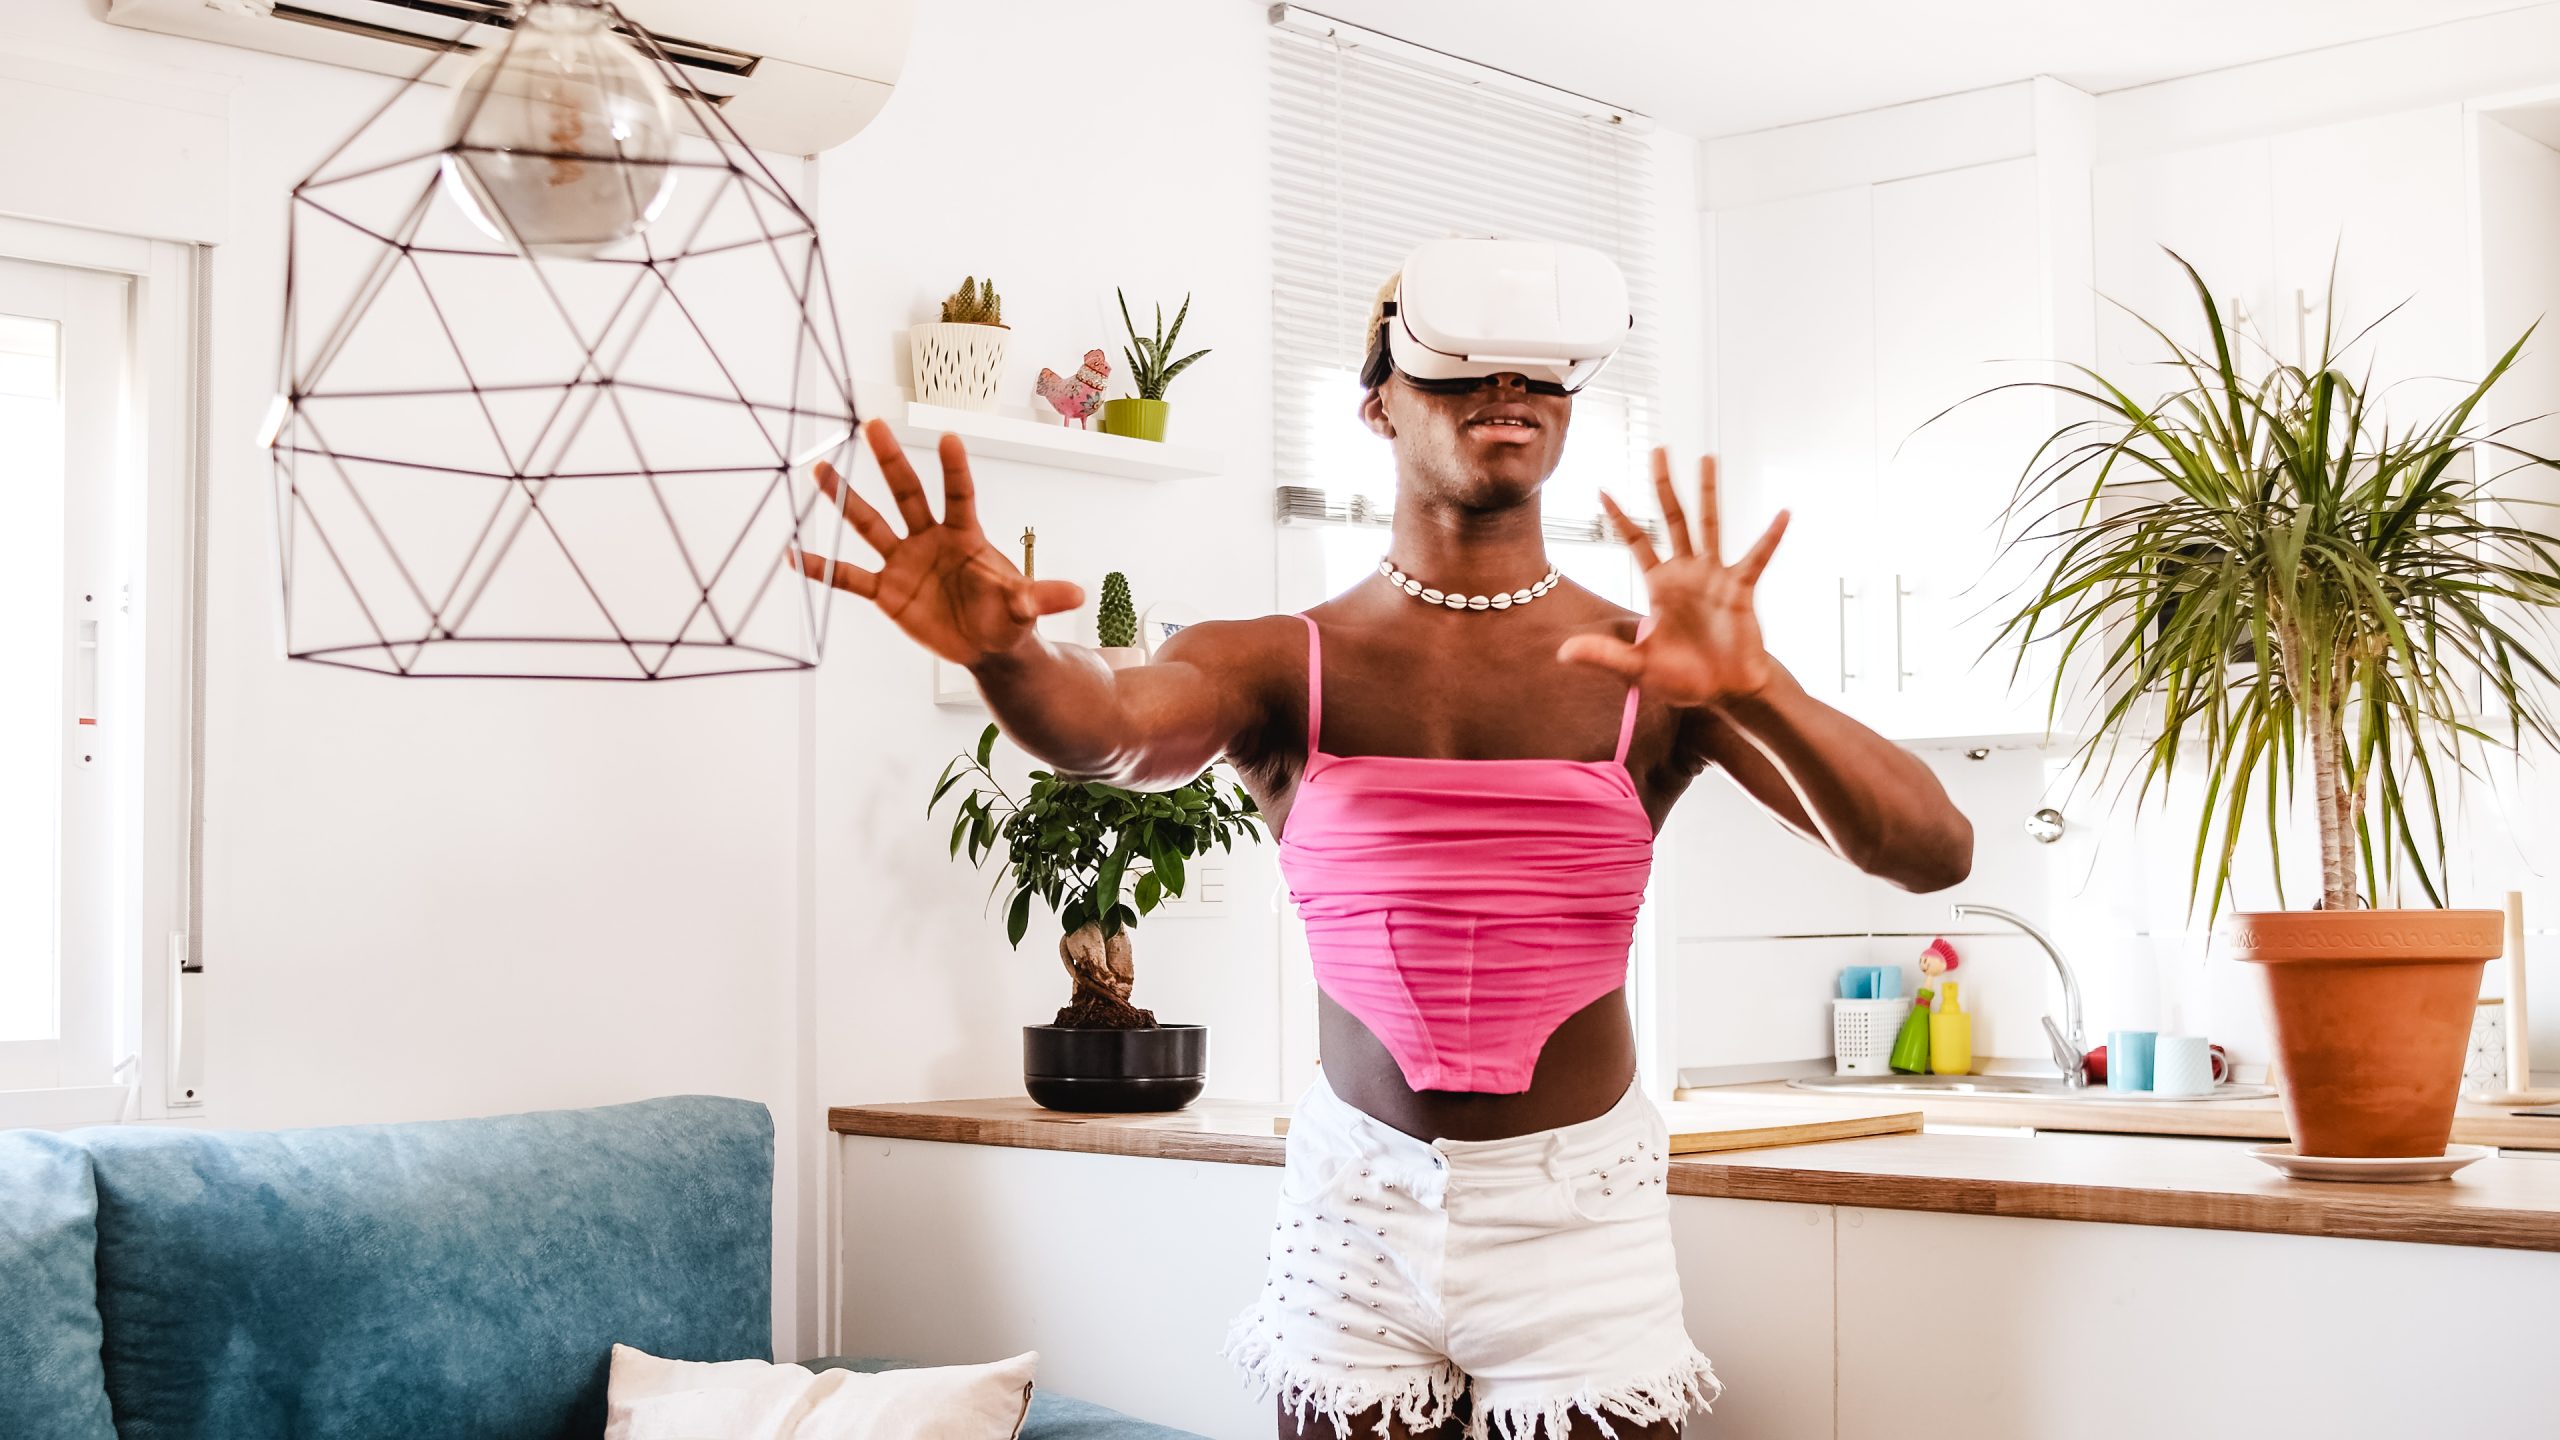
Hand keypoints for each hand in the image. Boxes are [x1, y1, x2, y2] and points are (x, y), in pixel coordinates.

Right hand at [795, 418, 1083, 665]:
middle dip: (890, 461)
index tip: (949, 437)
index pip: (958, 494)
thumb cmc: (1008, 617)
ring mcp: (905, 562)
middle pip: (908, 493)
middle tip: (872, 423)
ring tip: (819, 469)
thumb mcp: (1025, 608)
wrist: (988, 645)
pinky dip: (823, 569)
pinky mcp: (887, 592)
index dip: (954, 469)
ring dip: (845, 499)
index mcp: (965, 536)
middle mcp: (930, 539)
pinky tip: (794, 553)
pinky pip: (850, 577)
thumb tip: (1077, 593)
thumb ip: (1041, 597)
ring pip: (870, 524)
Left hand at [1559, 449, 1788, 706]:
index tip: (1602, 489)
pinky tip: (1782, 514)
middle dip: (1663, 486)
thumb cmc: (1685, 677)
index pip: (1636, 541)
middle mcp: (1687, 572)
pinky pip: (1756, 558)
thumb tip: (1562, 653)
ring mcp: (1715, 576)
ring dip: (1708, 492)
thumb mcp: (1638, 667)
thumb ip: (1604, 656)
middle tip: (1659, 451)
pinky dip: (1770, 537)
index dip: (1620, 517)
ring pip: (1709, 525)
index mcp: (1660, 585)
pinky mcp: (1741, 589)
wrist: (1726, 692)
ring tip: (1707, 458)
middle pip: (1672, 518)